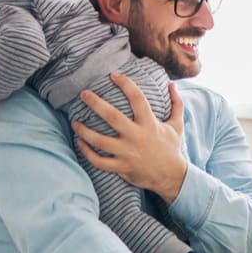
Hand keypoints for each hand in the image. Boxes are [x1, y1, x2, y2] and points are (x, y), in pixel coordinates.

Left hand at [73, 75, 187, 202]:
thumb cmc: (171, 148)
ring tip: (74, 122)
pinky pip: (99, 161)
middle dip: (96, 103)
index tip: (113, 75)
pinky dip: (87, 153)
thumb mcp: (177, 125)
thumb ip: (176, 104)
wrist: (171, 177)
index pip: (137, 99)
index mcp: (150, 124)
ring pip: (100, 141)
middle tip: (83, 94)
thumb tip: (171, 85)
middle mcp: (137, 137)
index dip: (126, 84)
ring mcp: (127, 153)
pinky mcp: (122, 167)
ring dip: (85, 131)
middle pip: (112, 117)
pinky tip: (79, 142)